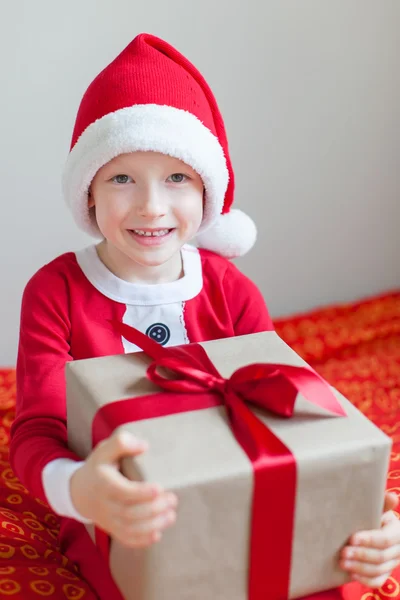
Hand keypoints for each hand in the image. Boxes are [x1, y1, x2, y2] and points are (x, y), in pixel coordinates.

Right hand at [70, 430, 177, 547]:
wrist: (79, 491)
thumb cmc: (98, 467)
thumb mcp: (104, 449)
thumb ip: (121, 442)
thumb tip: (144, 445)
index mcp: (104, 483)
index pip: (122, 492)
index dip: (141, 493)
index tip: (159, 488)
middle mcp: (105, 504)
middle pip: (129, 513)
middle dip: (153, 509)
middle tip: (172, 499)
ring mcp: (108, 519)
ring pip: (129, 528)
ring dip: (152, 525)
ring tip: (171, 516)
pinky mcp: (112, 529)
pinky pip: (125, 539)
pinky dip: (142, 540)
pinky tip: (158, 534)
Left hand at [340, 491, 399, 587]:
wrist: (372, 528)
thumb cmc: (371, 515)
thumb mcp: (376, 509)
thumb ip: (382, 504)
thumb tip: (392, 496)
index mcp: (397, 532)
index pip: (385, 539)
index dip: (369, 540)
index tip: (351, 538)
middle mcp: (398, 550)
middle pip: (381, 557)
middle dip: (361, 555)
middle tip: (343, 552)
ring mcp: (392, 564)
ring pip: (379, 570)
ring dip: (360, 568)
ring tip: (342, 562)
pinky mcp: (384, 573)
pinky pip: (378, 581)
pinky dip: (365, 579)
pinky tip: (351, 574)